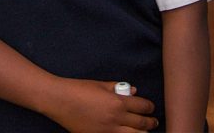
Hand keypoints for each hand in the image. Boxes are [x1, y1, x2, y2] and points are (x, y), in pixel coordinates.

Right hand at [43, 79, 157, 132]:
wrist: (59, 101)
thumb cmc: (78, 89)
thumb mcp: (100, 85)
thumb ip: (118, 88)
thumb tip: (133, 90)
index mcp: (118, 102)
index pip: (142, 106)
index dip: (149, 107)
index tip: (150, 107)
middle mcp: (116, 118)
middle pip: (141, 124)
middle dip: (150, 123)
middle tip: (154, 122)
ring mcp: (107, 131)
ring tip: (145, 132)